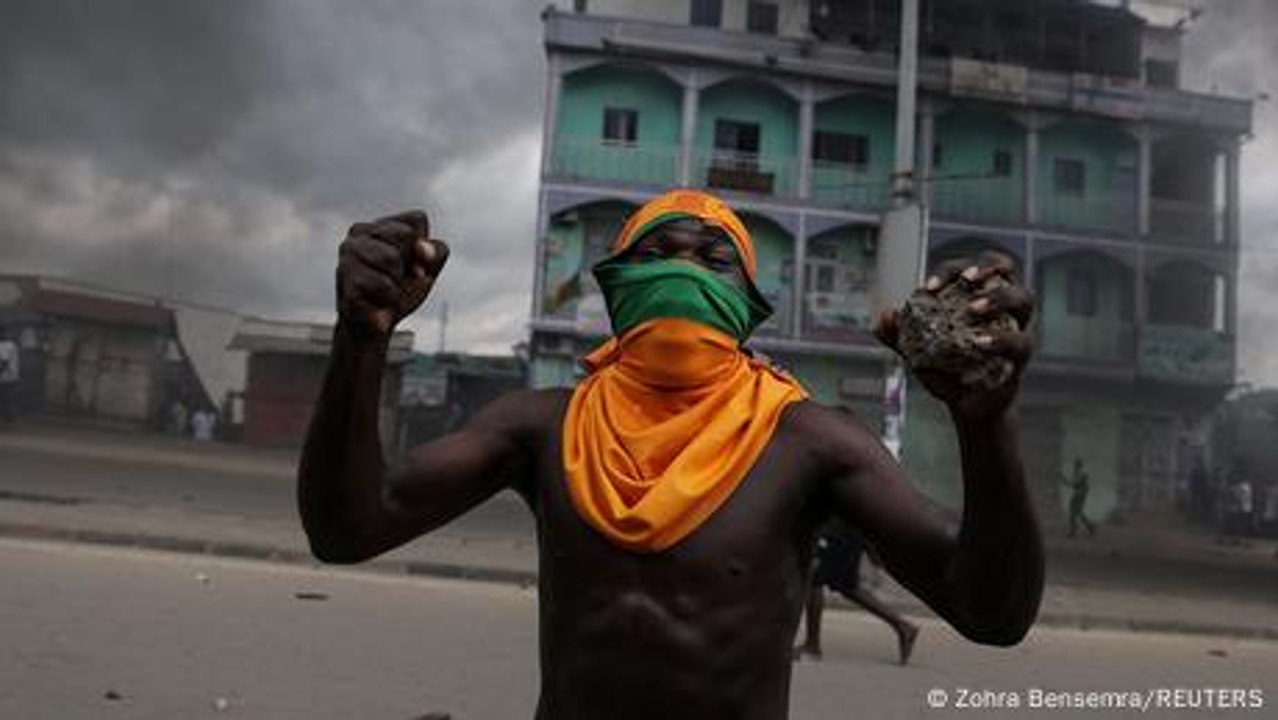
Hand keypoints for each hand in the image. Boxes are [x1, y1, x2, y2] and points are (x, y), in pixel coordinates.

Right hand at [336, 210, 448, 339]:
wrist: (375, 327)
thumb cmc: (400, 291)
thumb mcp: (428, 270)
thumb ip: (436, 252)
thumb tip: (422, 247)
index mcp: (381, 225)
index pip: (417, 219)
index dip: (423, 247)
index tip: (413, 265)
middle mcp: (359, 231)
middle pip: (405, 236)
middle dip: (410, 265)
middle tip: (397, 282)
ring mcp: (348, 253)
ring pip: (391, 258)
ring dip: (399, 284)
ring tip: (386, 293)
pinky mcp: (344, 277)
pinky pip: (382, 285)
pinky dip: (388, 300)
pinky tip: (377, 305)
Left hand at [874, 251, 1034, 418]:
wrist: (967, 406)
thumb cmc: (947, 370)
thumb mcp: (918, 351)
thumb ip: (900, 335)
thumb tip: (884, 318)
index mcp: (978, 295)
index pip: (969, 266)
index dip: (952, 270)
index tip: (929, 288)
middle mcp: (1002, 306)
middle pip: (1006, 268)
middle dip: (986, 266)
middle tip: (966, 279)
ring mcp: (1016, 328)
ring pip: (1024, 299)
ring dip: (998, 297)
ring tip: (974, 309)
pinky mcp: (1020, 357)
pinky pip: (1020, 343)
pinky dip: (1000, 340)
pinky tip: (980, 342)